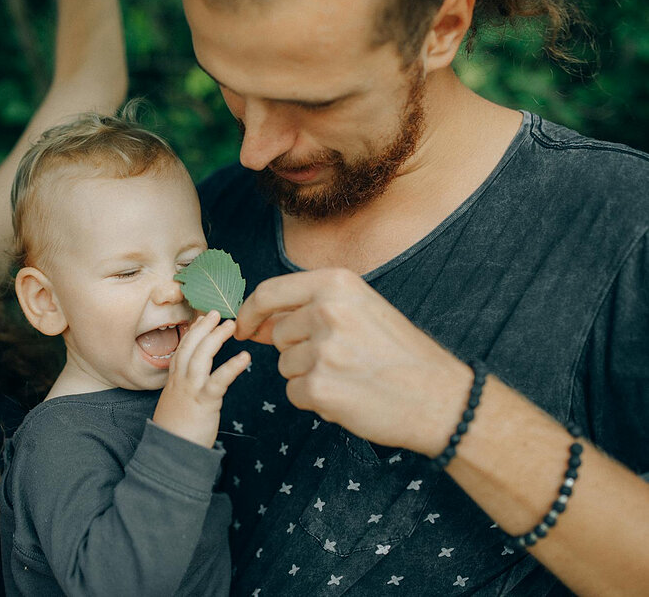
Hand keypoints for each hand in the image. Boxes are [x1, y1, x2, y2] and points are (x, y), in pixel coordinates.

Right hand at [153, 311, 250, 447]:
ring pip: (201, 356)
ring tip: (231, 325)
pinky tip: (245, 357)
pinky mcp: (204, 402)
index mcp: (174, 381)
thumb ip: (185, 391)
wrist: (170, 455)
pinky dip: (232, 367)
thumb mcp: (176, 406)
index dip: (193, 332)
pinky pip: (218, 380)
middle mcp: (180, 381)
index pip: (182, 349)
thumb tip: (197, 384)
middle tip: (216, 312)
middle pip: (190, 346)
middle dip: (203, 327)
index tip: (203, 319)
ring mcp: (190, 390)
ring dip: (216, 338)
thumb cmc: (176, 433)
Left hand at [235, 268, 472, 454]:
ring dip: (307, 375)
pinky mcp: (319, 386)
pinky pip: (294, 392)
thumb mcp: (361, 309)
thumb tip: (254, 322)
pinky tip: (347, 396)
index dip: (250, 311)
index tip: (242, 326)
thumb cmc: (400, 353)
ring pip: (285, 365)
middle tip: (339, 359)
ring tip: (349, 376)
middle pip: (278, 334)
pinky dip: (313, 399)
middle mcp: (327, 311)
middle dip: (296, 349)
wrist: (440, 397)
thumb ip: (310, 308)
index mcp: (337, 283)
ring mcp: (322, 349)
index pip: (270, 292)